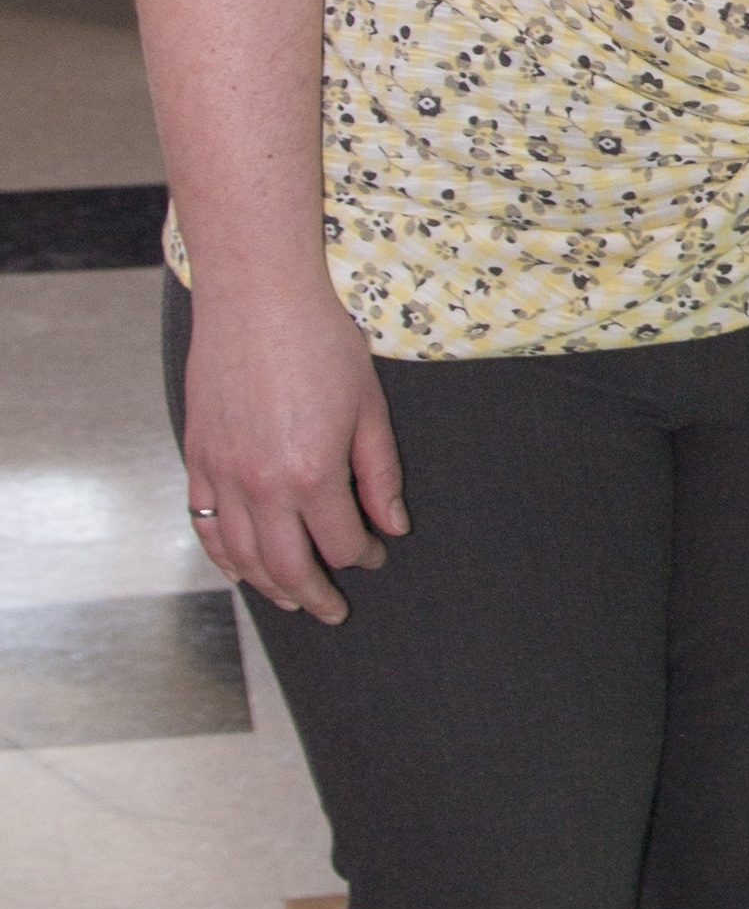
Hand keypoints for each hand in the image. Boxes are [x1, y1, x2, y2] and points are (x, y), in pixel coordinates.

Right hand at [181, 278, 407, 624]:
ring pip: (242, 556)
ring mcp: (223, 474)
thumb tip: (392, 526)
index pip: (342, 543)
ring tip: (292, 599)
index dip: (366, 556)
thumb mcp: (368, 408)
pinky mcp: (198, 457)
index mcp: (313, 475)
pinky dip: (223, 555)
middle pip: (289, 567)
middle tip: (334, 611)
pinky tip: (242, 567)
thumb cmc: (321, 342)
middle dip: (315, 596)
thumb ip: (379, 474)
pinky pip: (206, 523)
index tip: (379, 555)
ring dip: (269, 586)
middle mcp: (262, 485)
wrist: (257, 297)